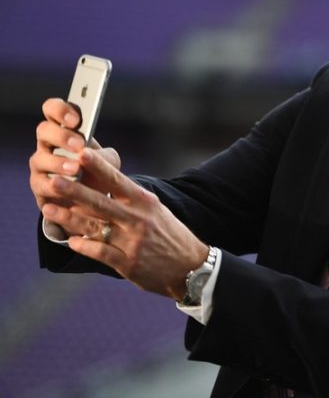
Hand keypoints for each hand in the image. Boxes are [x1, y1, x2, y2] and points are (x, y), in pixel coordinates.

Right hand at [30, 98, 119, 231]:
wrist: (93, 199)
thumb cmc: (99, 171)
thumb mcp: (108, 160)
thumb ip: (103, 154)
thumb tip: (90, 154)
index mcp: (64, 129)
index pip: (53, 109)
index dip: (60, 110)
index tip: (76, 119)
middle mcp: (47, 143)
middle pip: (43, 130)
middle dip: (61, 136)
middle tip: (79, 145)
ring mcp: (40, 165)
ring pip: (39, 158)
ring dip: (57, 163)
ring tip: (76, 169)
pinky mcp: (39, 186)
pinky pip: (40, 184)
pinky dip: (53, 186)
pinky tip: (66, 187)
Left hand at [39, 147, 208, 299]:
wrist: (191, 266)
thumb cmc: (169, 233)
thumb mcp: (155, 209)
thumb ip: (131, 197)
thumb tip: (105, 178)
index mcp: (145, 203)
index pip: (118, 181)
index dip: (99, 167)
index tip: (82, 153)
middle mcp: (138, 220)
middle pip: (101, 202)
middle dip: (75, 191)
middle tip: (53, 180)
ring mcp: (132, 242)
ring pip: (94, 228)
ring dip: (69, 218)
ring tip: (47, 209)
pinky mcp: (128, 264)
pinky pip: (100, 253)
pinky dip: (83, 246)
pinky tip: (70, 241)